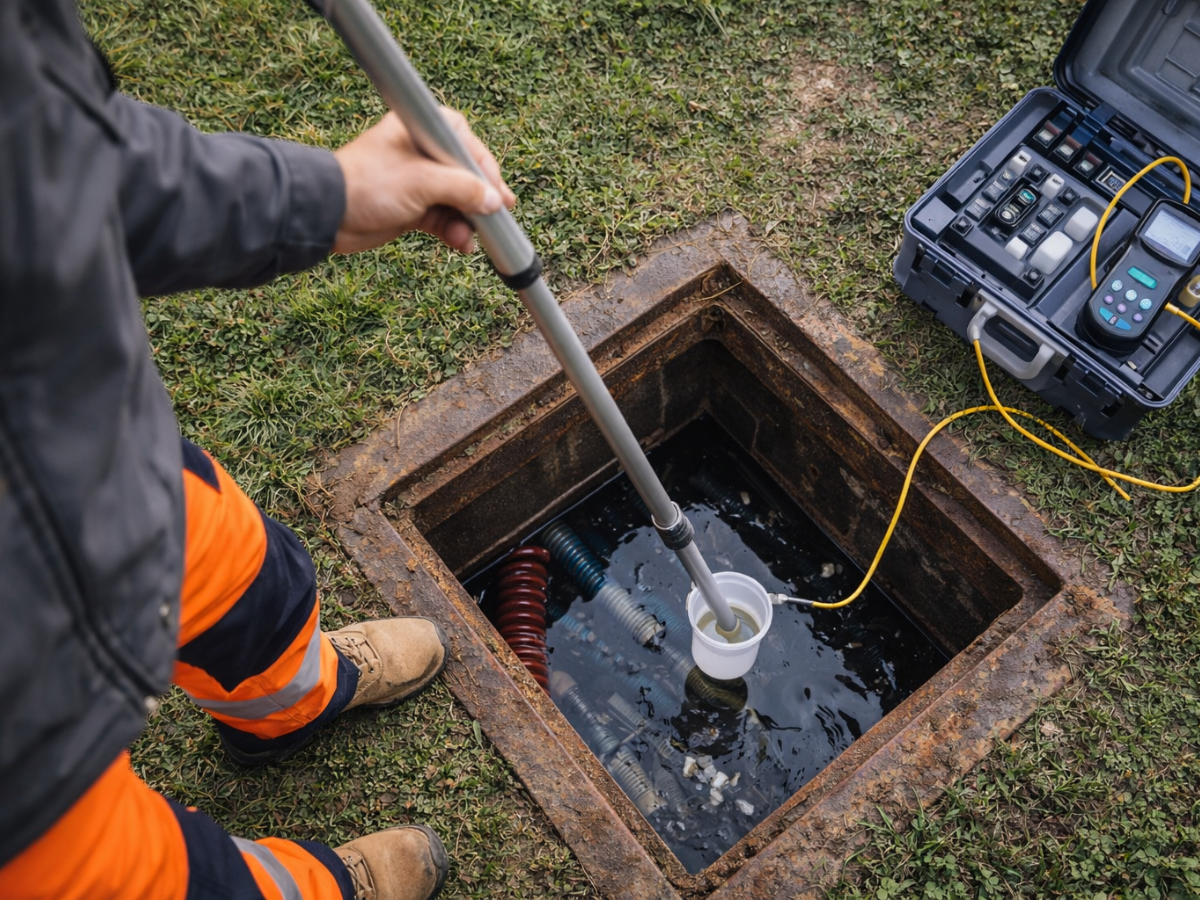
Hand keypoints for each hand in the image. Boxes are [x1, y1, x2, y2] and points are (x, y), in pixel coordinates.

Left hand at [332, 108, 516, 253]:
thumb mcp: (422, 182)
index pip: (465, 142)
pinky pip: (442, 218)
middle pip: (464, 174)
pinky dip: (452, 230)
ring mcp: (416, 181)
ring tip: (474, 237)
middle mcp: (421, 152)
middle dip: (479, 198)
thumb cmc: (367, 183)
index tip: (497, 190)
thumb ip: (463, 189)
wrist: (328, 214)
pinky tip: (462, 244)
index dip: (484, 167)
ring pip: (455, 200)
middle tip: (497, 216)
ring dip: (467, 220)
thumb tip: (494, 201)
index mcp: (421, 130)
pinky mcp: (411, 206)